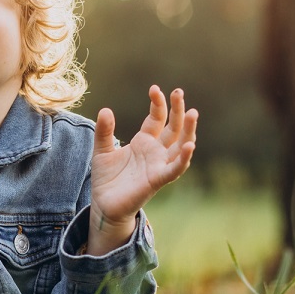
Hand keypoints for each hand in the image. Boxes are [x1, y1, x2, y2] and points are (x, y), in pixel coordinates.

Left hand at [89, 86, 197, 252]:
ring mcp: (159, 165)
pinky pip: (175, 169)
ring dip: (188, 130)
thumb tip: (105, 110)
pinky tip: (190, 146)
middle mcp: (156, 151)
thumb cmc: (107, 178)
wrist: (104, 204)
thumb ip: (104, 132)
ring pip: (181, 145)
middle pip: (173, 127)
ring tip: (192, 113)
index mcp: (144, 141)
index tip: (154, 89)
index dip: (158, 104)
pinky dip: (184, 158)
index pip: (157, 118)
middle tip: (179, 91)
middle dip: (178, 110)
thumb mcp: (101, 150)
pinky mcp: (157, 180)